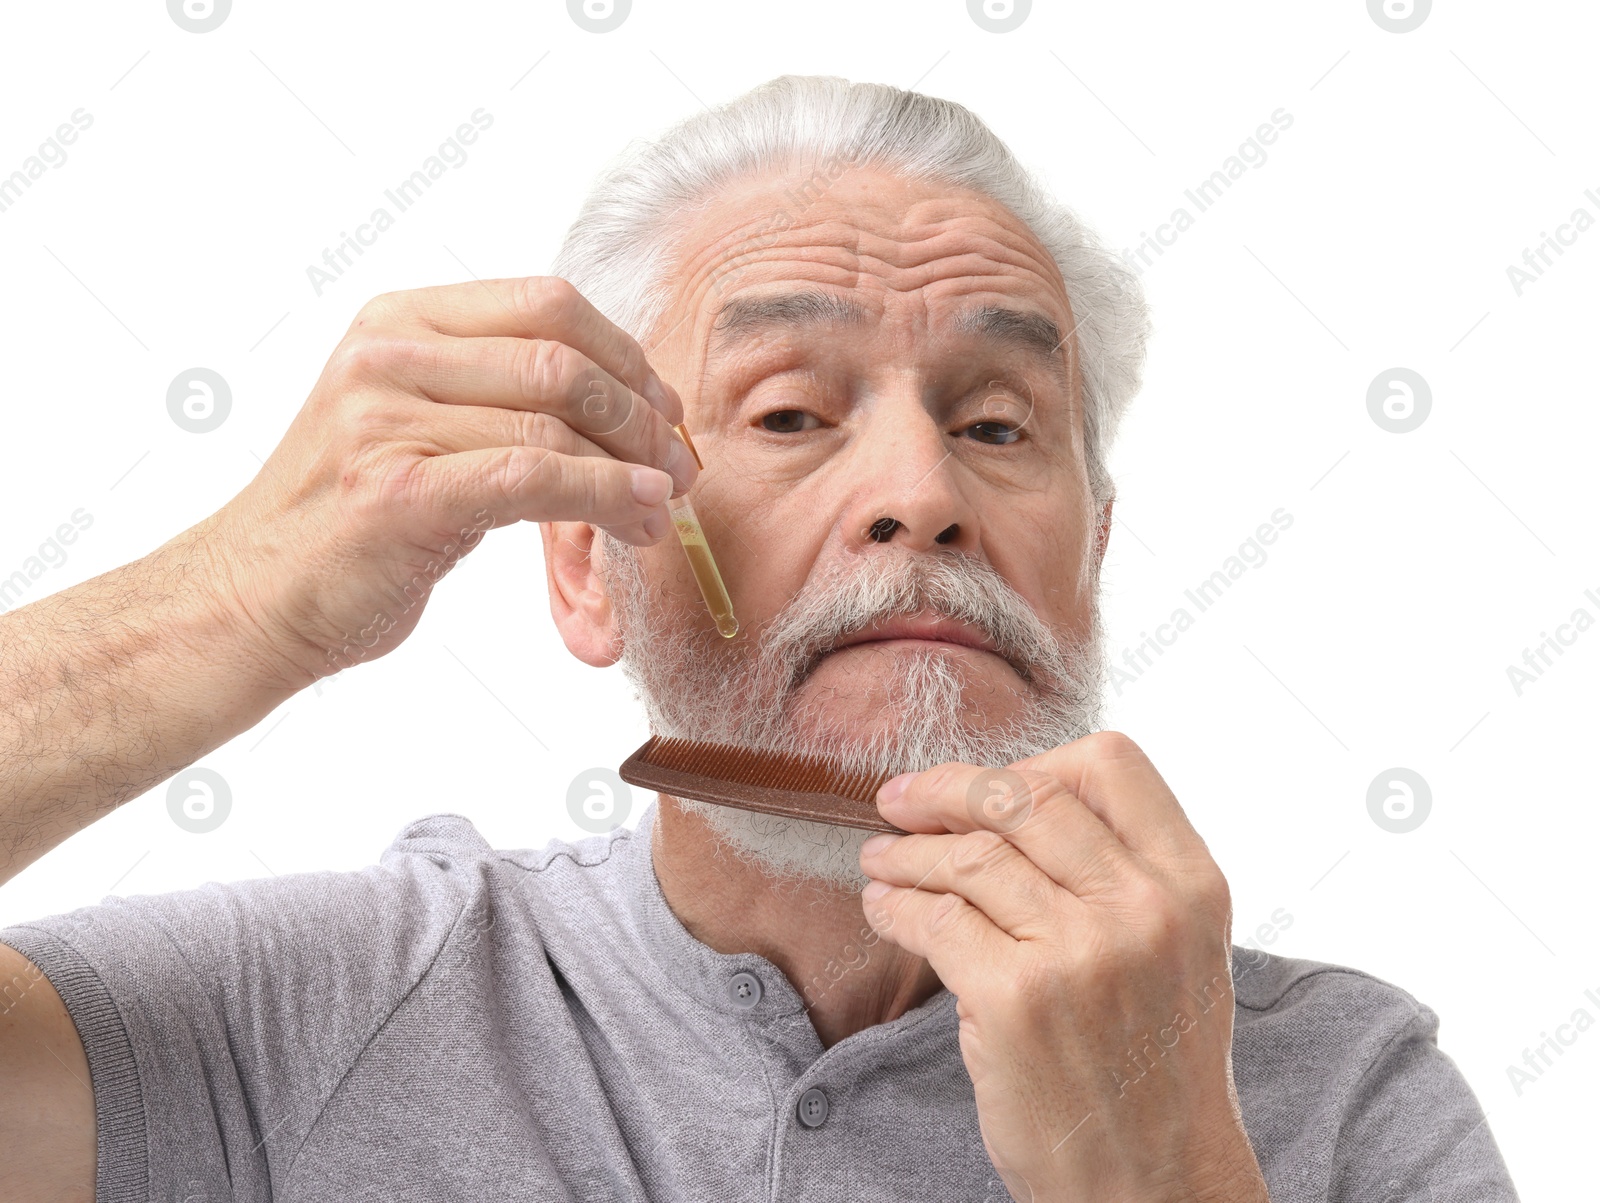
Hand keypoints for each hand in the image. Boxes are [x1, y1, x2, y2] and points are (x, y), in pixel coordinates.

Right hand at [202, 277, 696, 685]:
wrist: (254, 598)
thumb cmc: (352, 523)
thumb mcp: (419, 428)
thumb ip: (498, 397)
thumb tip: (627, 402)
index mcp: (398, 320)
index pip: (547, 303)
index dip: (625, 354)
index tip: (664, 407)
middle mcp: (387, 353)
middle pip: (562, 357)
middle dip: (641, 414)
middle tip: (678, 465)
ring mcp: (384, 417)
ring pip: (556, 419)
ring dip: (633, 467)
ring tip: (662, 506)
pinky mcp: (399, 490)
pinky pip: (534, 476)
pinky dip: (603, 496)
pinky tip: (636, 519)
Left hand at [858, 731, 1267, 1202]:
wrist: (1156, 1183)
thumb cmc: (1153, 1065)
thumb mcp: (1176, 950)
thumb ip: (1118, 871)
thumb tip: (1006, 799)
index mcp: (1192, 883)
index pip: (1110, 763)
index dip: (1033, 761)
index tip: (986, 784)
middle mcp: (1143, 907)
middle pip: (1024, 796)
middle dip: (945, 789)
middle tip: (899, 800)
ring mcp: (1081, 951)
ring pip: (970, 856)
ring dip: (906, 853)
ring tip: (879, 859)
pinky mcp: (1017, 999)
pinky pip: (937, 920)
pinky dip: (896, 908)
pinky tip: (884, 909)